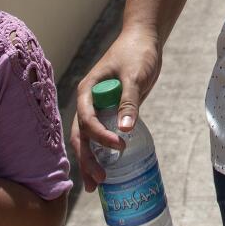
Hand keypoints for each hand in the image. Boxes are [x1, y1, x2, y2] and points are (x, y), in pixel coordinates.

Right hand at [73, 29, 162, 192]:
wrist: (144, 40)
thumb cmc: (137, 53)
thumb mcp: (135, 75)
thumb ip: (129, 101)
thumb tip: (125, 130)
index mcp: (88, 91)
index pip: (87, 120)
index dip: (100, 136)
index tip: (120, 145)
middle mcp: (88, 102)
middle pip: (81, 136)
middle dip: (87, 160)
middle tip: (98, 182)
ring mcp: (98, 108)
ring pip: (88, 139)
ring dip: (90, 161)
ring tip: (96, 185)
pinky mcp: (110, 112)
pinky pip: (101, 136)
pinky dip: (102, 153)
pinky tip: (106, 170)